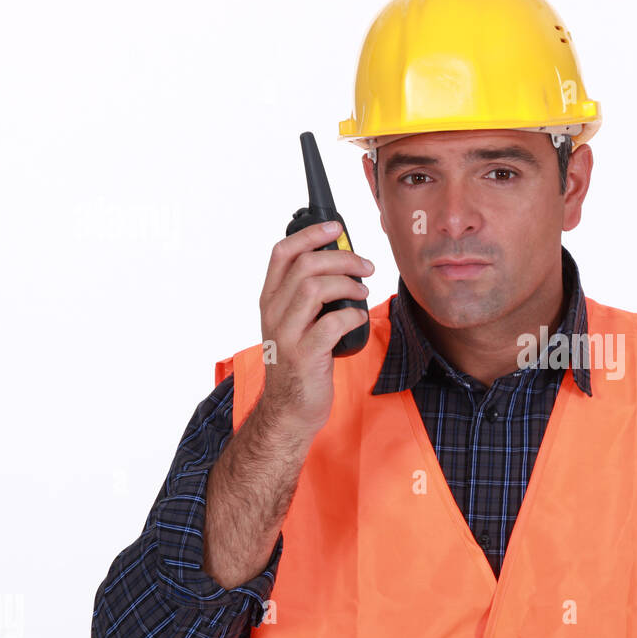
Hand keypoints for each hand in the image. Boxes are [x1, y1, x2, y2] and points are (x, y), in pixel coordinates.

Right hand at [257, 220, 374, 440]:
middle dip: (342, 258)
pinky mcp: (305, 355)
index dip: (310, 234)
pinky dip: (352, 316)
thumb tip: (342, 264)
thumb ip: (308, 296)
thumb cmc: (301, 363)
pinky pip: (331, 323)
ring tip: (363, 292)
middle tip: (366, 267)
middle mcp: (273, 312)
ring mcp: (287, 334)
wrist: (290, 409)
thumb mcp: (295, 323)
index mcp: (270, 300)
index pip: (282, 252)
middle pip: (304, 265)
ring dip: (347, 284)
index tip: (336, 228)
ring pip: (313, 288)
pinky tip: (359, 319)